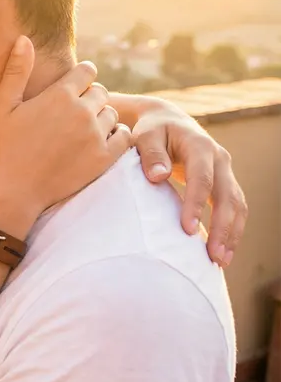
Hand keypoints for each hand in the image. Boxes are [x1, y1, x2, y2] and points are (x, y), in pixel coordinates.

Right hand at [0, 37, 129, 231]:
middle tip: (71, 117)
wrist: (13, 191)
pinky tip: (96, 144)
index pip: (88, 71)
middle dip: (90, 99)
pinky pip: (124, 136)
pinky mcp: (104, 157)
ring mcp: (95, 135)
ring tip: (80, 133)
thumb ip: (16, 72)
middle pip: (101, 92)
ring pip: (112, 114)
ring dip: (101, 119)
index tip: (70, 91)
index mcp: (59, 95)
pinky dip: (115, 137)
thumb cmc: (2, 148)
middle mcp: (82, 111)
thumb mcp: (2, 107)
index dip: (80, 79)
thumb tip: (24, 38)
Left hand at [131, 99, 245, 266]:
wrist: (167, 120)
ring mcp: (225, 171)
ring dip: (231, 233)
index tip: (186, 229)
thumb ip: (150, 153)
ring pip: (237, 205)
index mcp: (200, 146)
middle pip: (228, 196)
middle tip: (213, 256)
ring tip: (220, 261)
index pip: (202, 178)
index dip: (196, 204)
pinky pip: (234, 208)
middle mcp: (219, 159)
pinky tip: (222, 251)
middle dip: (222, 227)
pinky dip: (231, 229)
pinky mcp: (224, 182)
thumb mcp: (145, 135)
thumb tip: (158, 176)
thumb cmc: (152, 130)